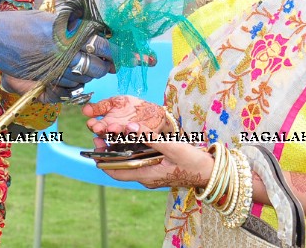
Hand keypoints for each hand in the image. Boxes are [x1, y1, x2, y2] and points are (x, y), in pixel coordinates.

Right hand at [0, 11, 112, 84]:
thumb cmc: (22, 22)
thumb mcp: (51, 17)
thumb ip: (74, 25)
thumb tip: (96, 32)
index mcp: (68, 33)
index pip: (101, 45)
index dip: (116, 52)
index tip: (123, 54)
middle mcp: (64, 53)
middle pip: (97, 67)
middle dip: (105, 66)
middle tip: (107, 63)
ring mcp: (54, 70)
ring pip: (83, 80)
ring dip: (88, 75)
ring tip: (87, 68)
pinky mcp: (43, 82)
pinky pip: (66, 91)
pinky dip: (72, 87)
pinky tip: (72, 80)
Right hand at [83, 95, 174, 135]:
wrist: (152, 110)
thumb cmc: (132, 108)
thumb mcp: (114, 102)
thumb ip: (100, 106)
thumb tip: (84, 110)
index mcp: (108, 125)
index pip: (97, 128)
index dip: (93, 126)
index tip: (91, 122)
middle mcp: (117, 133)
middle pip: (107, 135)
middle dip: (102, 131)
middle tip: (98, 127)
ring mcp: (129, 136)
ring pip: (120, 137)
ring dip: (116, 132)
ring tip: (113, 127)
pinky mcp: (142, 137)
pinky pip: (137, 136)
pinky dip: (134, 132)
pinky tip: (130, 126)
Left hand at [89, 135, 213, 190]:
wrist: (210, 173)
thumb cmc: (193, 162)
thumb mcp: (172, 147)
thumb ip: (151, 138)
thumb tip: (130, 127)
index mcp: (146, 175)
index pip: (116, 172)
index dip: (103, 160)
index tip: (95, 146)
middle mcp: (146, 177)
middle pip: (120, 168)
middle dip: (108, 153)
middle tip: (100, 136)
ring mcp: (152, 175)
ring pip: (129, 164)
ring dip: (120, 151)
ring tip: (113, 135)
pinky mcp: (157, 170)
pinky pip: (139, 162)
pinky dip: (132, 152)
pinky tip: (132, 139)